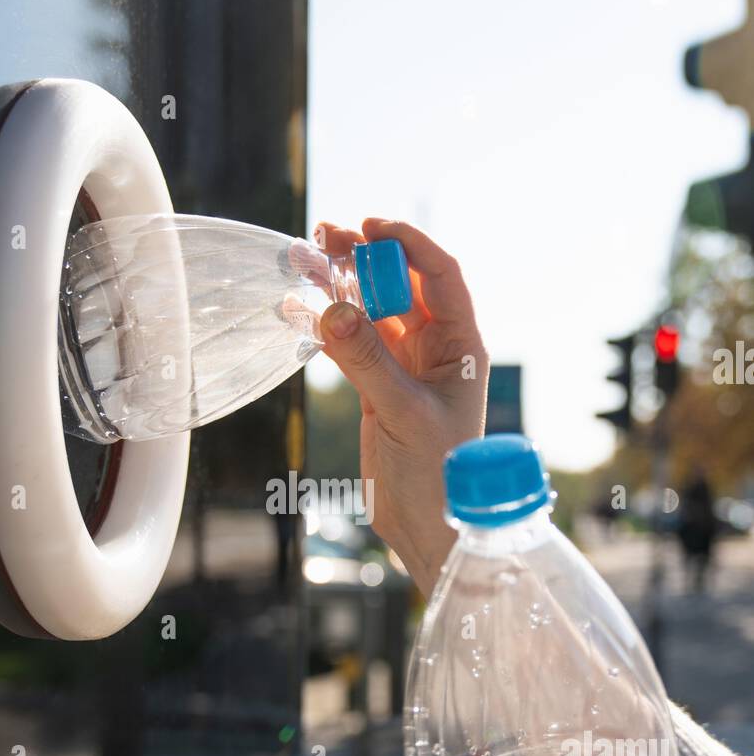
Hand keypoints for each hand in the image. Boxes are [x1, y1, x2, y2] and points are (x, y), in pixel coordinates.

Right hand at [316, 218, 487, 597]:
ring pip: (370, 311)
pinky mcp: (377, 388)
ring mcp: (404, 367)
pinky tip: (295, 310)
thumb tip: (332, 311)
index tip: (370, 227)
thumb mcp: (404, 414)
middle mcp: (436, 349)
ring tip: (303, 261)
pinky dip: (324, 327)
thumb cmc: (438, 475)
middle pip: (400, 285)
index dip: (408, 244)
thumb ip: (368, 362)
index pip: (440, 275)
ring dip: (339, 287)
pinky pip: (349, 344)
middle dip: (364, 258)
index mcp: (461, 347)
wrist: (427, 528)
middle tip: (324, 237)